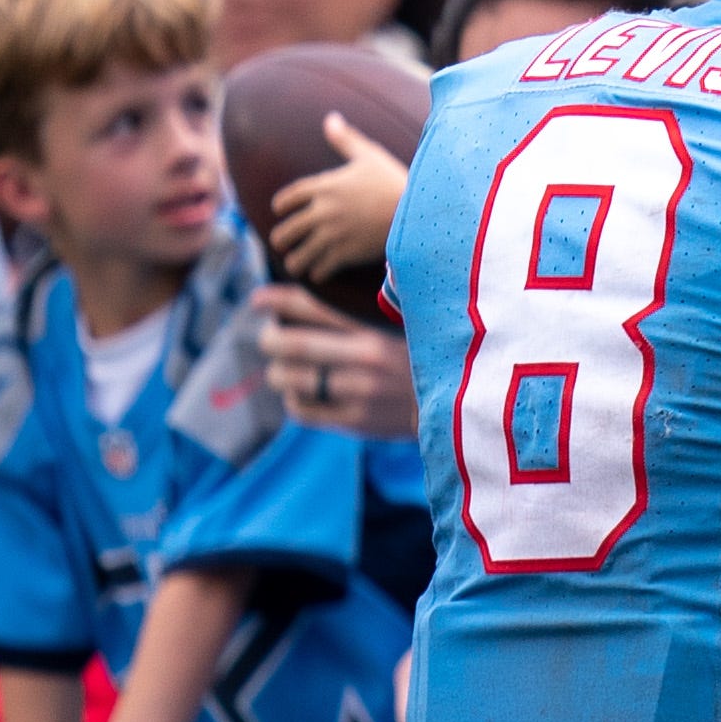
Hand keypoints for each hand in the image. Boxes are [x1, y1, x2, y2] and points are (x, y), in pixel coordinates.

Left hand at [257, 285, 418, 439]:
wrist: (463, 405)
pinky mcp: (356, 422)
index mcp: (376, 331)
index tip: (257, 299)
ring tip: (283, 369)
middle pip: (292, 345)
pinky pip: (304, 410)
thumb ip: (373, 313)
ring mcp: (358, 393)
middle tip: (268, 339)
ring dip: (278, 373)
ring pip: (290, 379)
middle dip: (270, 339)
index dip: (279, 300)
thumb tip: (324, 301)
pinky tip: (302, 394)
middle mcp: (365, 360)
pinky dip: (294, 400)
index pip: (316, 308)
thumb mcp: (409, 327)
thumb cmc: (429, 359)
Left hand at [268, 115, 409, 281]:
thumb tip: (330, 118)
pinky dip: (317, 273)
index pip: (288, 198)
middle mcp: (322, 212)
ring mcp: (332, 235)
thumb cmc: (394, 180)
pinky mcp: (345, 254)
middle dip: (281, 239)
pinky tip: (321, 272)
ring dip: (295, 261)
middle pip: (286, 231)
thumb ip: (345, 139)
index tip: (280, 211)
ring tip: (297, 264)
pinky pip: (320, 270)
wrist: (419, 210)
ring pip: (298, 256)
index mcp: (324, 186)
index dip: (280, 205)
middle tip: (283, 243)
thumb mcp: (370, 155)